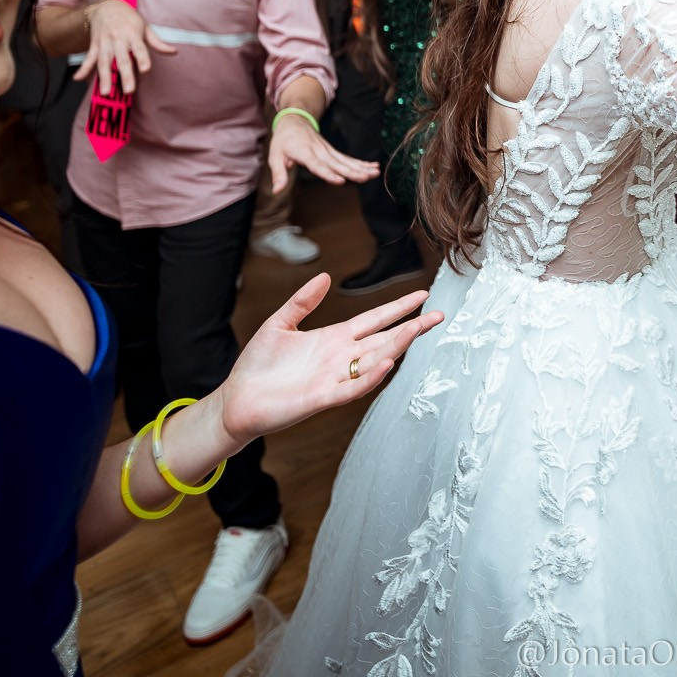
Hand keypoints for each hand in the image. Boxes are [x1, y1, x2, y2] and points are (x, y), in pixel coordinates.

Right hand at [75, 0, 177, 95]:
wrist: (106, 6)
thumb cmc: (129, 18)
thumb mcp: (144, 27)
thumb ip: (157, 42)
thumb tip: (173, 52)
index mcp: (133, 34)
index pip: (139, 48)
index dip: (142, 58)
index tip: (145, 69)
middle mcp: (118, 39)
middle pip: (121, 59)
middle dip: (125, 75)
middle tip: (128, 90)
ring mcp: (104, 43)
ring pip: (104, 62)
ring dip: (104, 78)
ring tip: (105, 93)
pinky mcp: (94, 45)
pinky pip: (88, 58)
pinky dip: (83, 69)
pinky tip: (78, 79)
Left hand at [213, 279, 444, 443]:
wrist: (237, 400)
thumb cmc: (257, 366)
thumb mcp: (279, 324)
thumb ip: (302, 301)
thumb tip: (324, 276)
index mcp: (333, 339)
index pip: (373, 320)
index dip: (397, 307)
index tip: (421, 295)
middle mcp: (340, 358)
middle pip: (383, 339)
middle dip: (412, 327)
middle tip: (439, 315)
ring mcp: (335, 378)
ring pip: (375, 361)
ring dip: (397, 346)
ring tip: (418, 329)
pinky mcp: (323, 398)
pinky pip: (353, 387)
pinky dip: (371, 377)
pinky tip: (387, 363)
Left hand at [270, 109, 379, 191]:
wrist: (294, 120)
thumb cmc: (283, 140)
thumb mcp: (275, 156)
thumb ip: (279, 174)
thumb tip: (277, 191)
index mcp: (304, 152)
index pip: (317, 165)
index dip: (328, 174)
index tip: (340, 181)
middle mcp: (319, 151)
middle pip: (337, 163)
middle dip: (352, 171)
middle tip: (366, 177)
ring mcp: (328, 151)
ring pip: (346, 160)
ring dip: (361, 167)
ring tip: (375, 172)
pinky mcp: (332, 152)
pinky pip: (347, 158)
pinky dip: (361, 163)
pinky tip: (373, 167)